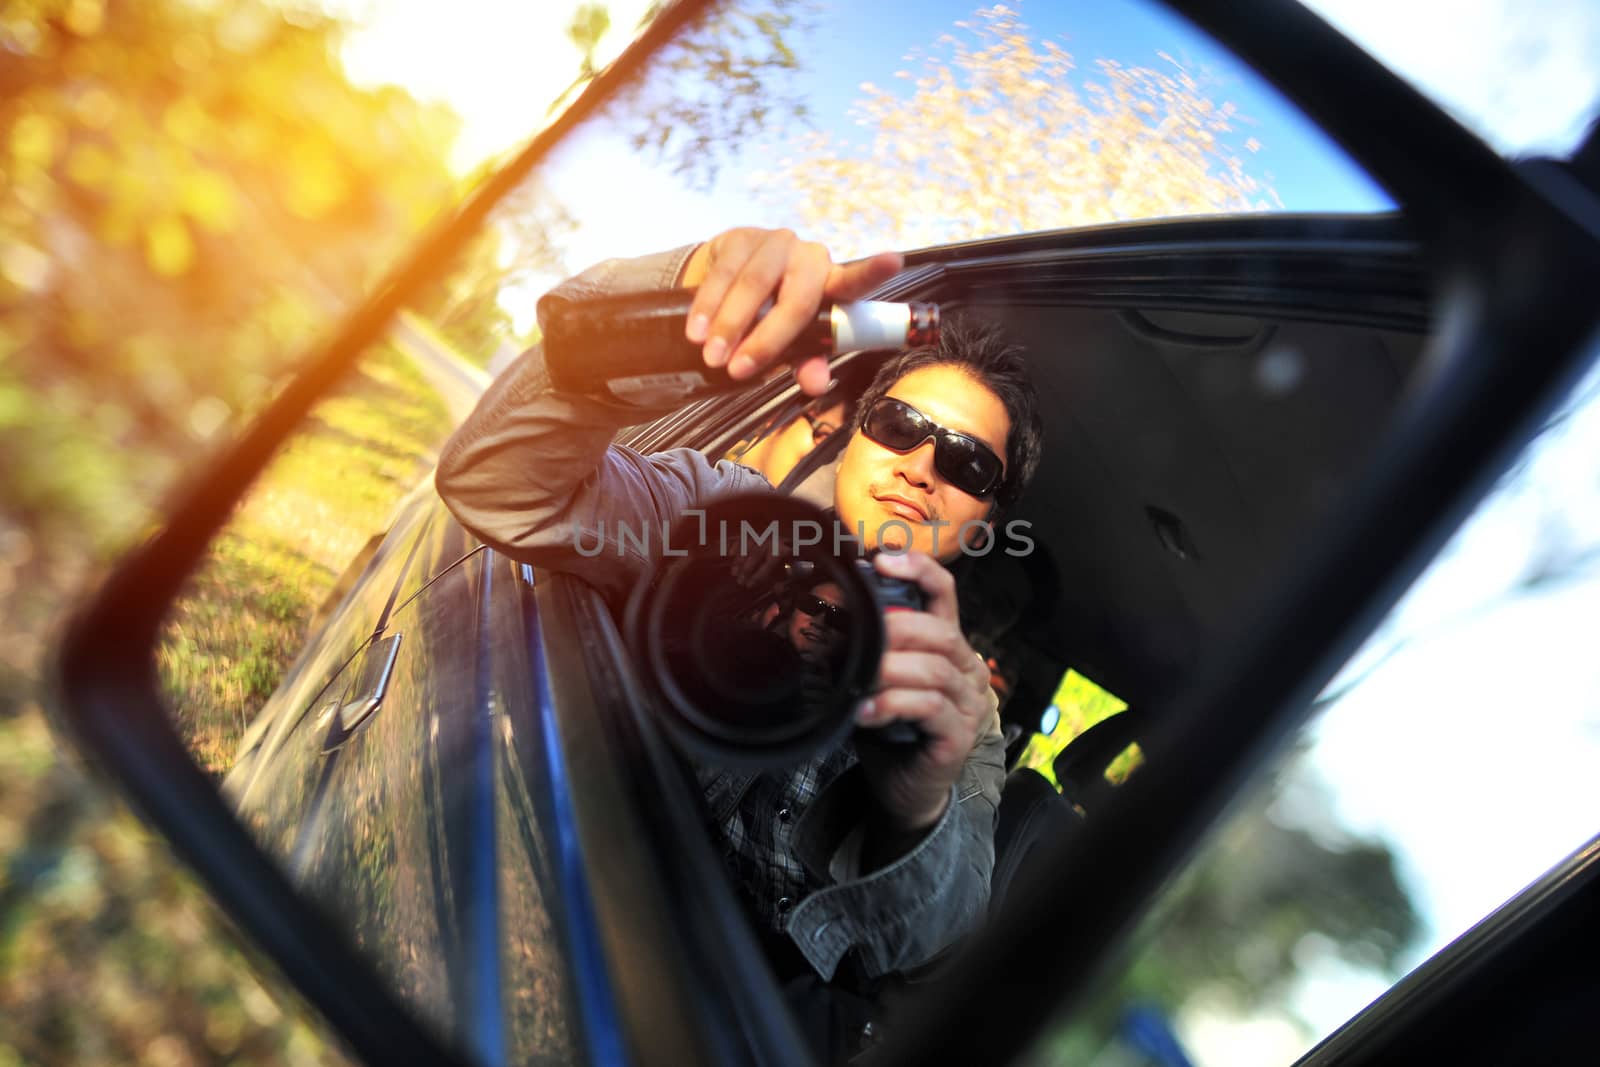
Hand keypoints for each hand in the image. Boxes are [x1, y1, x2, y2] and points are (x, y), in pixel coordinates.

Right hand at [681, 227, 902, 396]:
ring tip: (711, 355)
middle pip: (795, 297)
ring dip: (729, 325)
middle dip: (765, 339)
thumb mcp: (792, 344)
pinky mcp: (740, 238)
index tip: (893, 261)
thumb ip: (808, 362)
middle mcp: (809, 258)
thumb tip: (816, 385)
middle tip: (736, 369)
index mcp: (831, 285)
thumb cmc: (770, 316)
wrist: (728, 280)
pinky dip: (708, 306)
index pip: (855, 281)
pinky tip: (695, 329)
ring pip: (754, 285)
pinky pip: (723, 274)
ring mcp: (775, 244)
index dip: (873, 271)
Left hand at [854, 551, 993, 833]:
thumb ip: (865, 649)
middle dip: (896, 629)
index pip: (944, 592)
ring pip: (934, 669)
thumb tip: (824, 621)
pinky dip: (892, 704)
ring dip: (889, 670)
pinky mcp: (958, 735)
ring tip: (857, 679)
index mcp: (945, 643)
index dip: (918, 569)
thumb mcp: (876, 678)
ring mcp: (967, 703)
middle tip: (857, 638)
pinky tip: (864, 712)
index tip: (882, 560)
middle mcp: (965, 668)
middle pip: (940, 631)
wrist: (904, 787)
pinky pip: (930, 708)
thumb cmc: (890, 726)